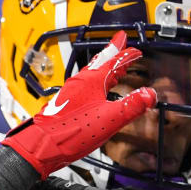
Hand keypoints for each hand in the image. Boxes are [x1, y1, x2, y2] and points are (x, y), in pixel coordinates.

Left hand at [2, 32, 155, 178]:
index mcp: (92, 81)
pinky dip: (95, 83)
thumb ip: (131, 107)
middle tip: (120, 44)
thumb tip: (149, 95)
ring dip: (104, 69)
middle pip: (100, 63)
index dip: (126, 54)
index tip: (135, 48)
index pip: (113, 60)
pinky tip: (95, 93)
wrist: (41, 145)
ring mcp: (71, 93)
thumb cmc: (70, 131)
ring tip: (112, 68)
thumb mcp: (109, 119)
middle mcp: (79, 83)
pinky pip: (84, 87)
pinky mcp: (65, 104)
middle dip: (113, 53)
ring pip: (92, 74)